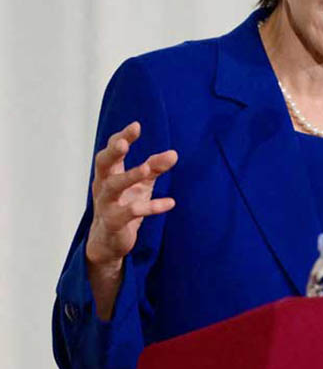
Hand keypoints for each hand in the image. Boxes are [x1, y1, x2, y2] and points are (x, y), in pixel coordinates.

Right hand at [85, 121, 177, 269]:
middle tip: (124, 143)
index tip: (136, 125)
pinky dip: (150, 207)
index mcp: (108, 174)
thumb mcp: (141, 185)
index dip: (121, 137)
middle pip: (103, 164)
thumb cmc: (123, 205)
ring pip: (113, 187)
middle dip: (113, 152)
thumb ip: (155, 168)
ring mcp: (106, 205)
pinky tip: (170, 203)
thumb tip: (174, 153)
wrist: (108, 242)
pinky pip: (130, 213)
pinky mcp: (114, 223)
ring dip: (129, 176)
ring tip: (147, 169)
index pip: (111, 151)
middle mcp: (103, 186)